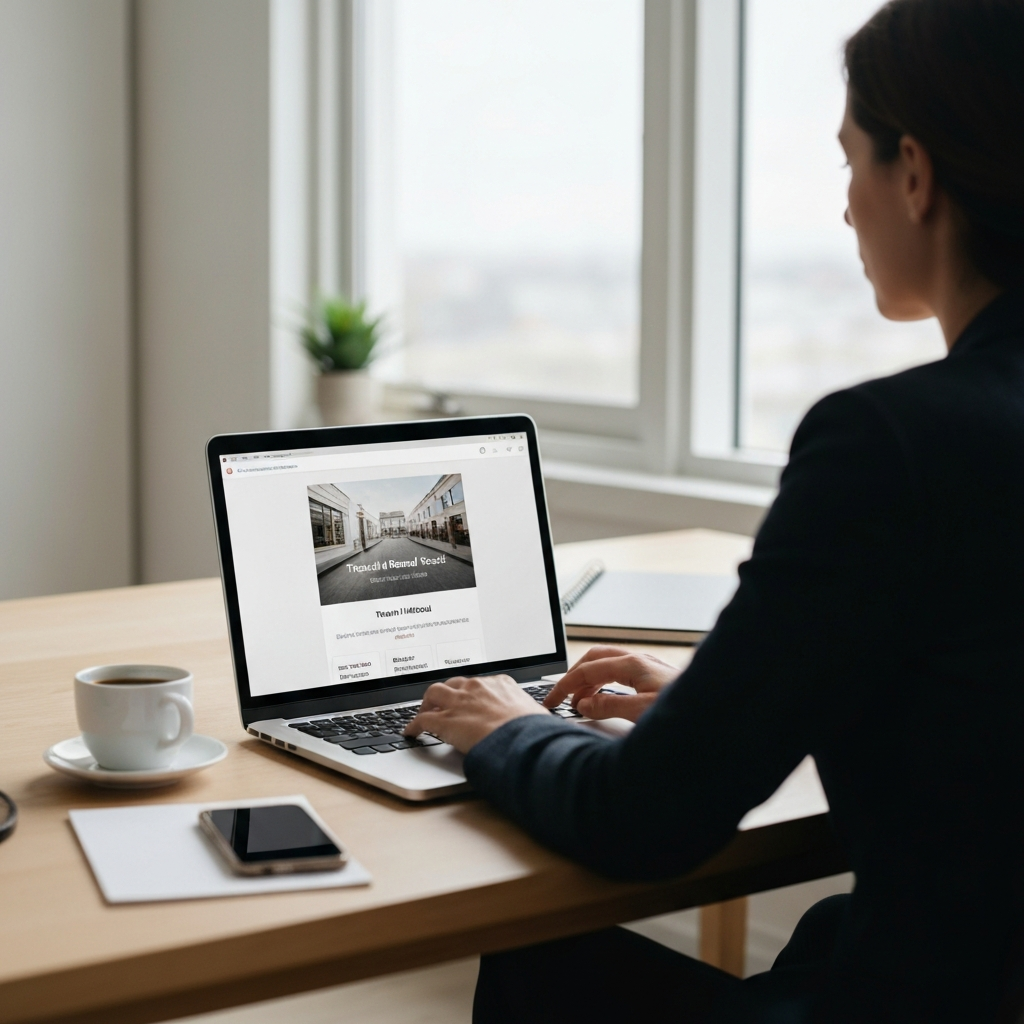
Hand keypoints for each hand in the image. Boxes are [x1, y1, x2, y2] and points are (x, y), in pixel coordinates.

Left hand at [404, 674, 549, 753]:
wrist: (522, 739)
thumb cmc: (534, 730)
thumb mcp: (537, 714)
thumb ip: (531, 714)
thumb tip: (541, 721)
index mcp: (500, 683)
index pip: (479, 683)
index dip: (470, 692)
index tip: (469, 698)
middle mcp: (477, 687)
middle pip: (454, 682)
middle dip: (447, 692)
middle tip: (443, 703)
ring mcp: (458, 702)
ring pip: (433, 693)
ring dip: (427, 702)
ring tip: (425, 712)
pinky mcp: (444, 720)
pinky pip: (422, 719)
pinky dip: (414, 725)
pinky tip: (411, 732)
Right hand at [542, 646, 678, 721]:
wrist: (720, 708)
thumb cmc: (688, 712)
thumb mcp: (641, 713)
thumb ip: (609, 707)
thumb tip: (583, 705)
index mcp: (633, 664)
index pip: (587, 669)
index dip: (565, 685)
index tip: (552, 700)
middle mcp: (639, 660)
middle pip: (594, 658)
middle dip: (573, 676)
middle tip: (560, 697)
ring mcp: (647, 666)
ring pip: (606, 663)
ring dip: (588, 680)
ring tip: (579, 702)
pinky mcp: (654, 676)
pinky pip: (618, 672)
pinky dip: (603, 683)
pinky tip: (603, 699)